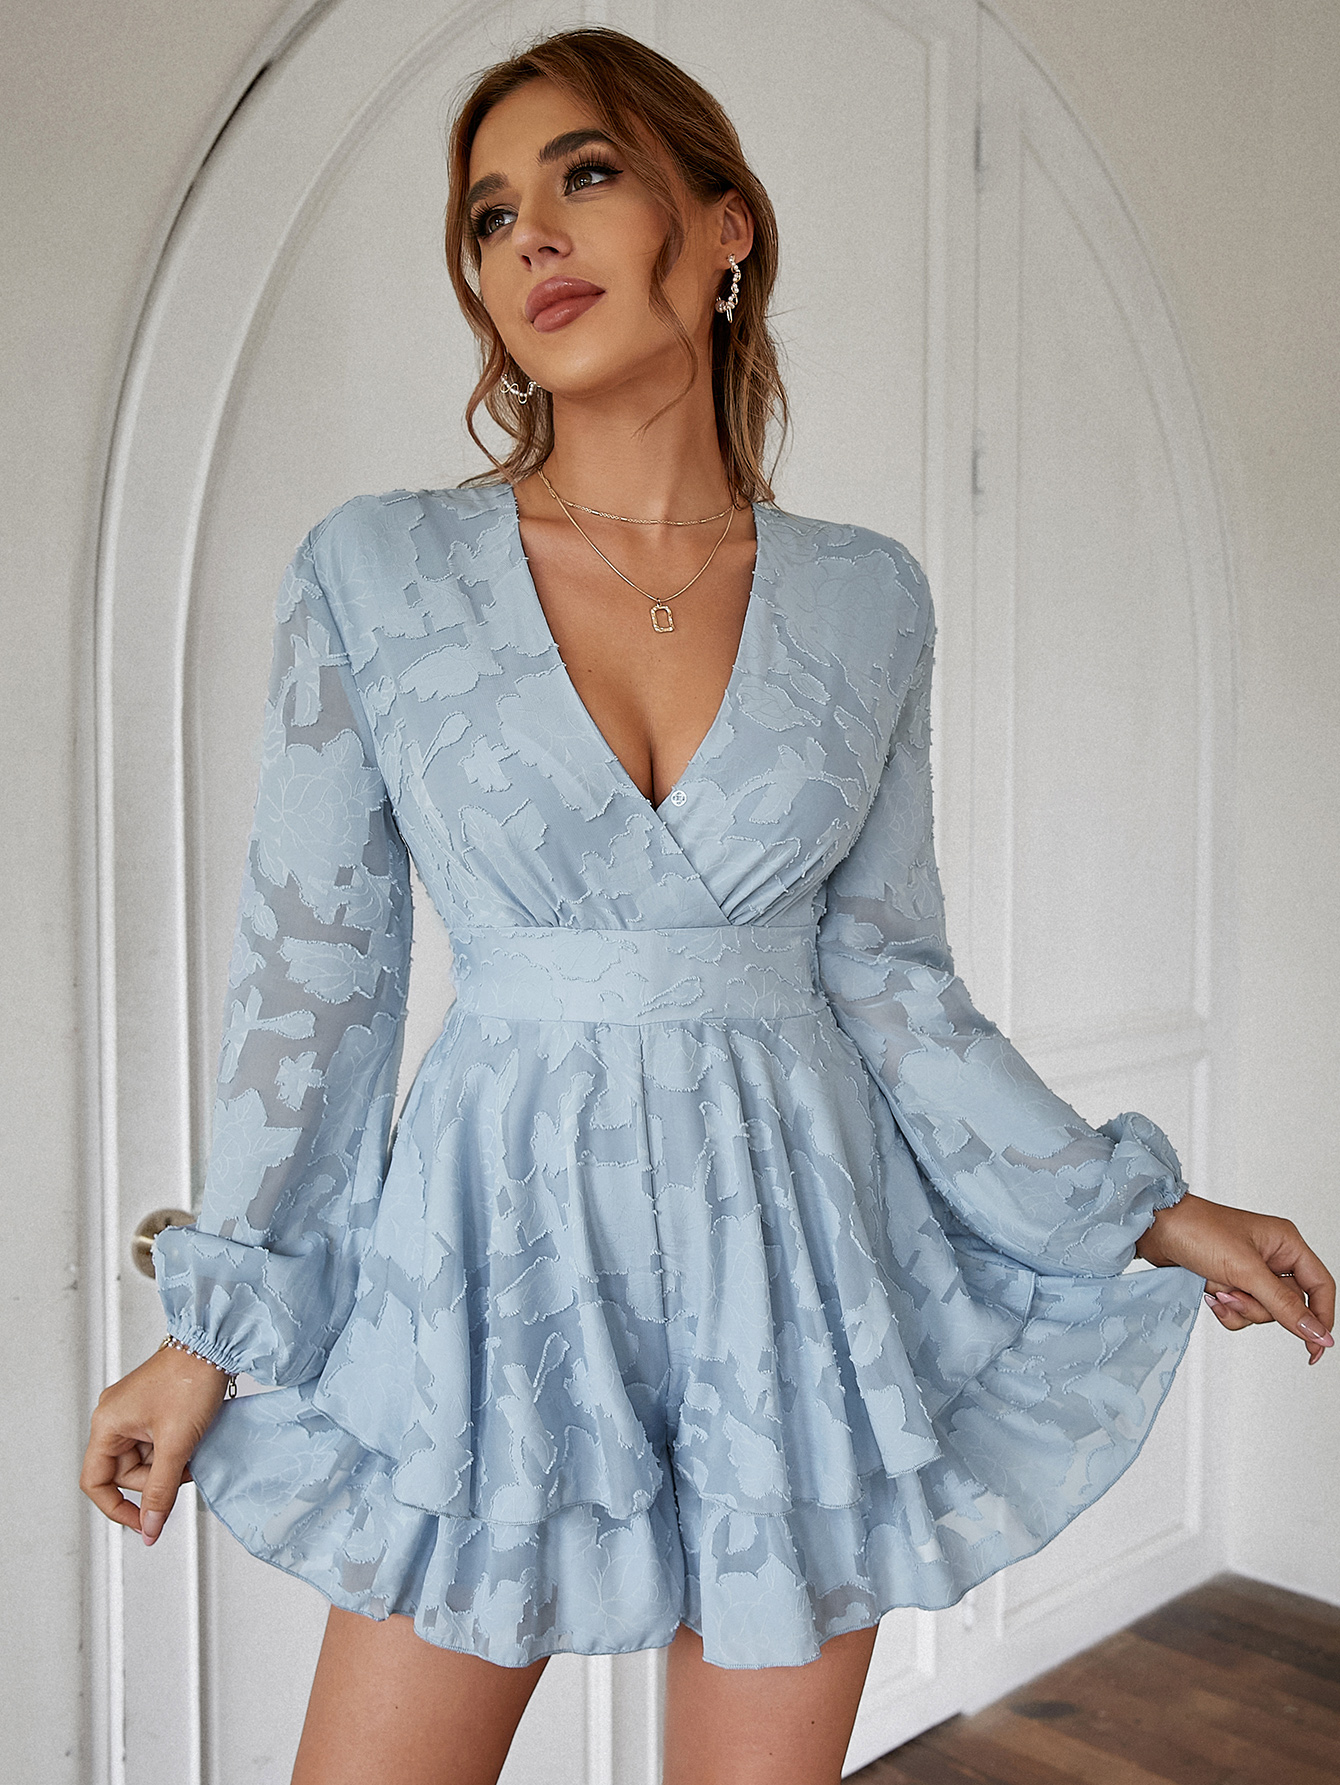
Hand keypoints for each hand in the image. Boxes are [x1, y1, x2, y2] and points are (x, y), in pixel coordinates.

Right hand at [80, 1345, 232, 1543]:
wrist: (215, 1345)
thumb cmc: (191, 1380)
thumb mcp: (176, 1444)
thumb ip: (161, 1490)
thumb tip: (150, 1526)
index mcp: (107, 1424)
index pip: (96, 1481)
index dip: (117, 1508)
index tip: (143, 1522)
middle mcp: (114, 1417)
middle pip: (125, 1473)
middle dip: (156, 1479)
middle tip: (183, 1470)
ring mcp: (133, 1413)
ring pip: (144, 1461)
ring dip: (169, 1465)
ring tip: (191, 1451)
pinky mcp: (152, 1409)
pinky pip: (156, 1444)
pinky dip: (174, 1450)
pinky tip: (192, 1443)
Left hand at [1135, 1192, 1334, 1363]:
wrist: (1154, 1229)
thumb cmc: (1198, 1230)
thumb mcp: (1246, 1271)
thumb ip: (1284, 1306)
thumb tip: (1318, 1334)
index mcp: (1285, 1243)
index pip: (1320, 1287)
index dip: (1321, 1318)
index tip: (1316, 1347)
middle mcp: (1271, 1257)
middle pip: (1288, 1305)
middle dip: (1259, 1306)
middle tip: (1235, 1291)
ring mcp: (1249, 1272)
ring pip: (1262, 1312)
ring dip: (1239, 1307)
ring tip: (1217, 1287)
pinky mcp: (1229, 1282)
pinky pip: (1240, 1312)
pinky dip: (1225, 1309)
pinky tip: (1209, 1293)